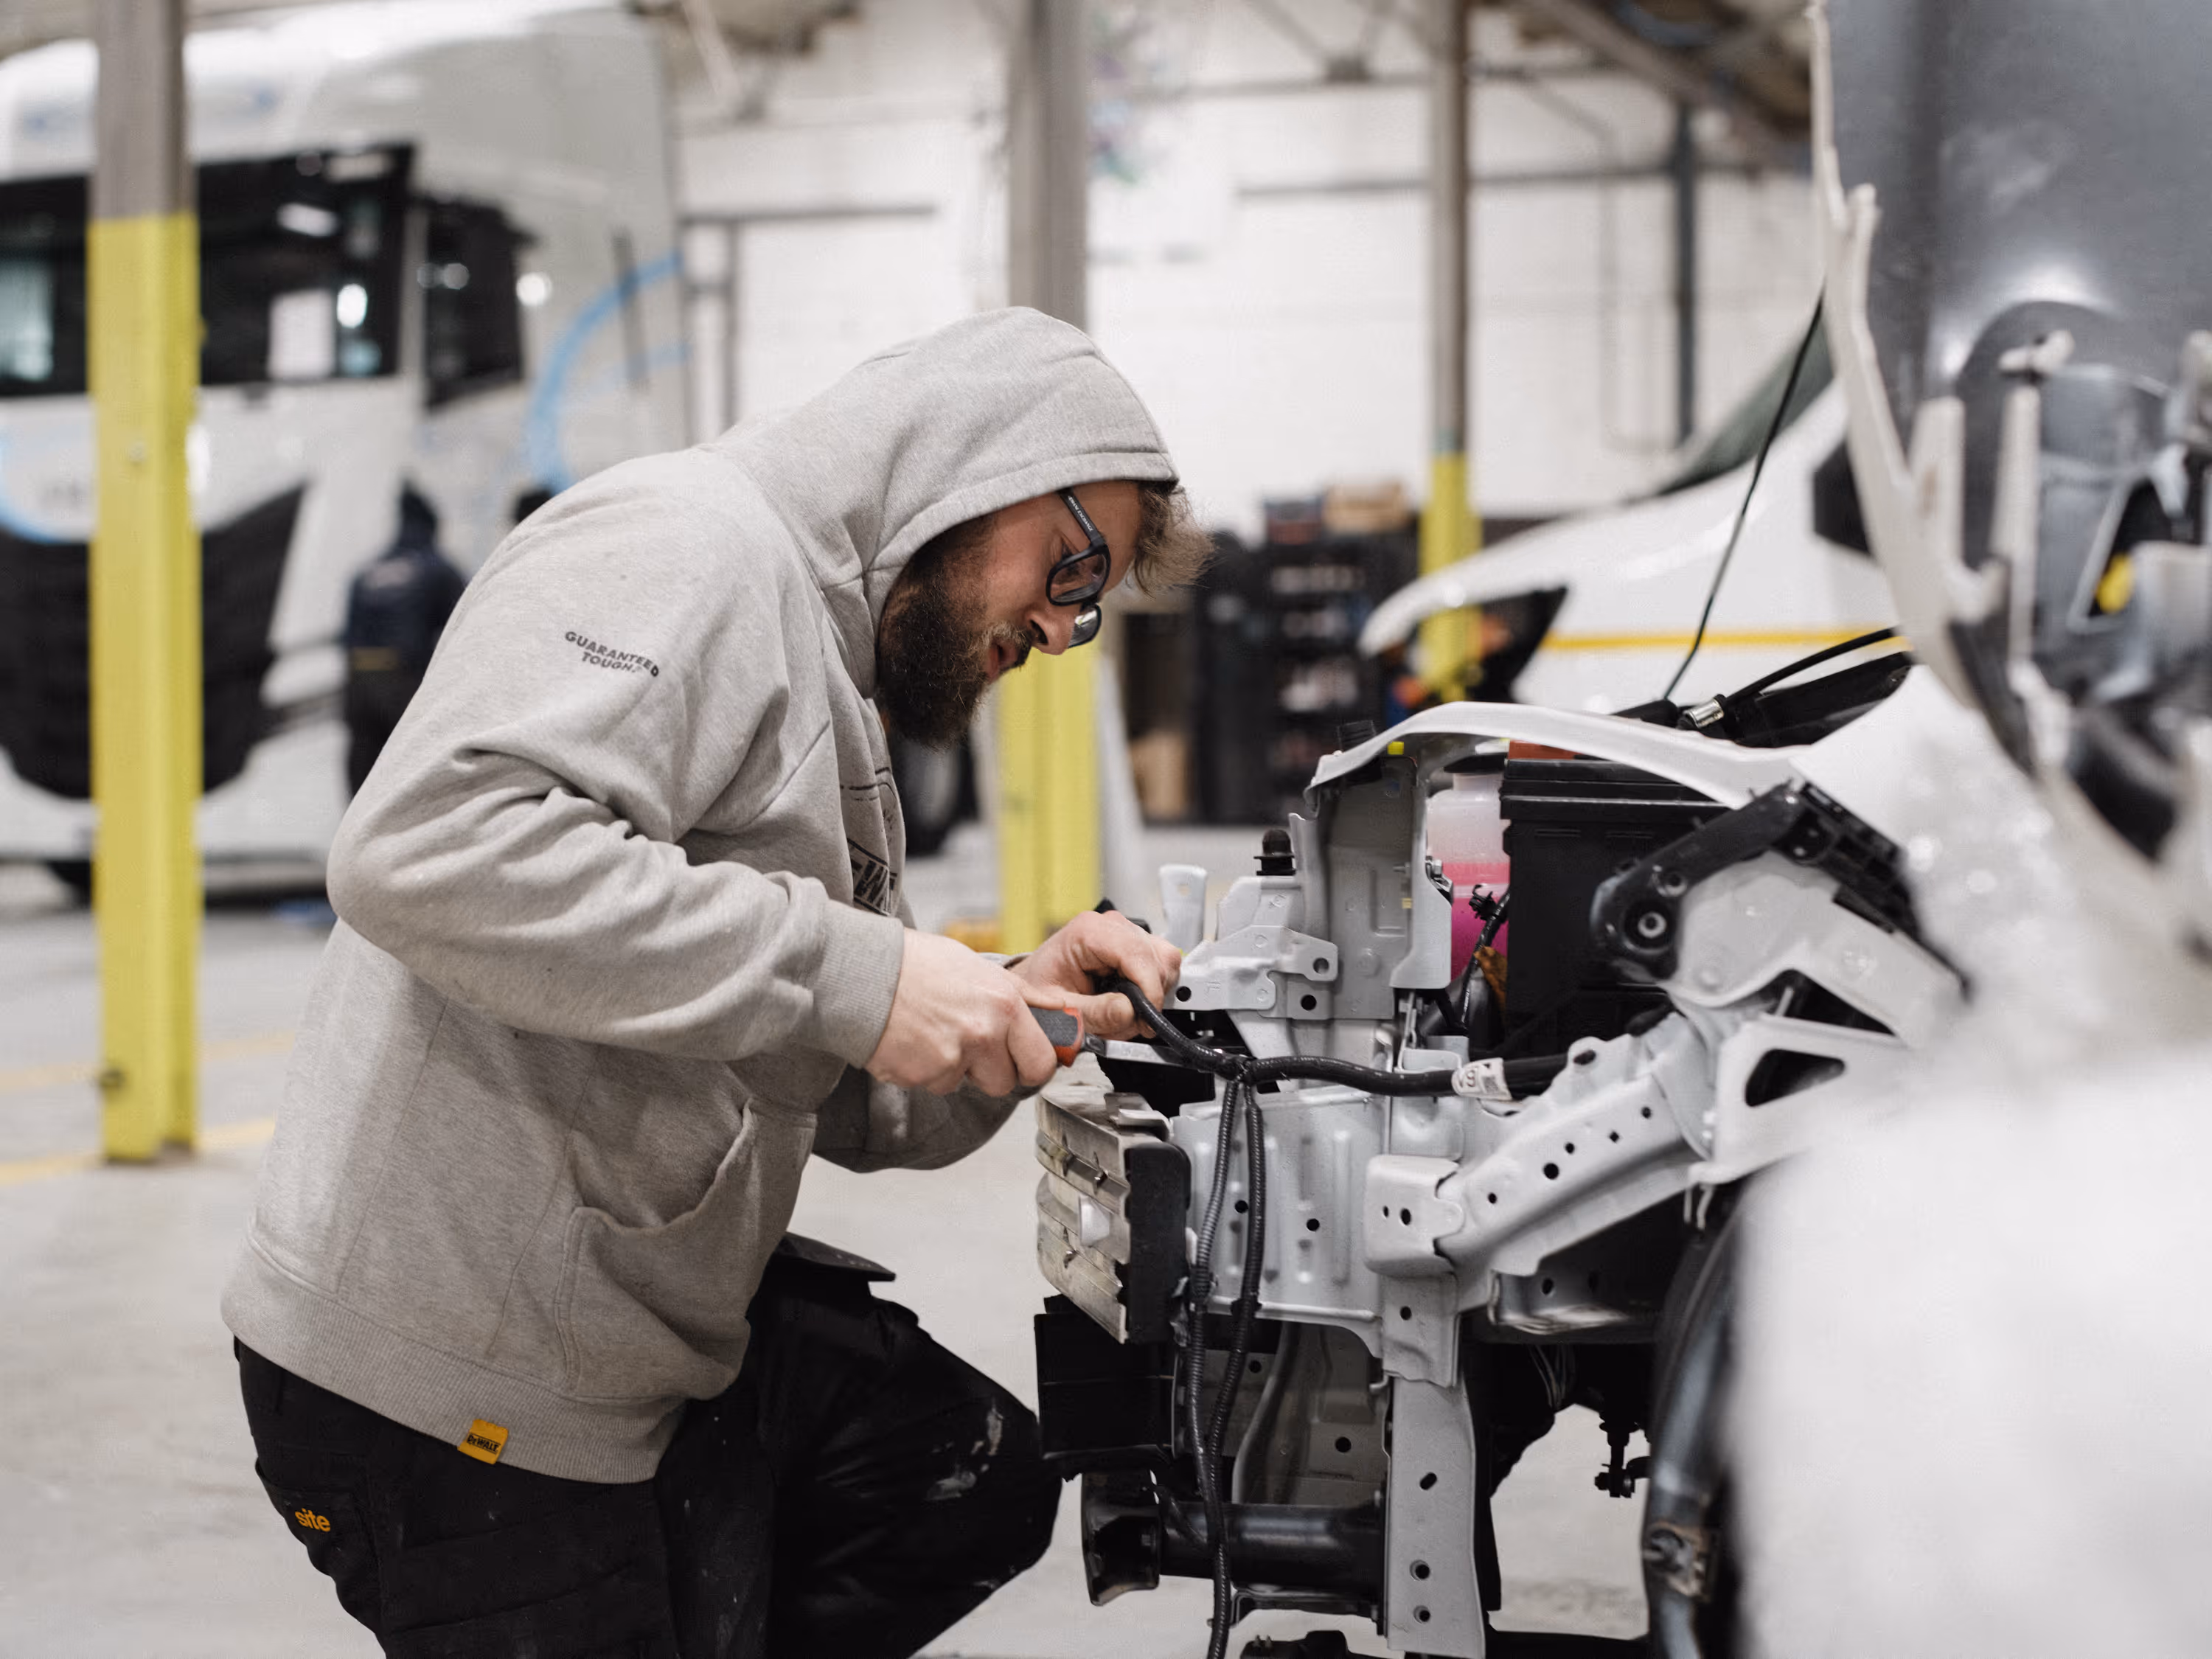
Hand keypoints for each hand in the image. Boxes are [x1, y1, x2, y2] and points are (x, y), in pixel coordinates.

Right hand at [866, 930, 1063, 1096]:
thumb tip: (1058, 1009)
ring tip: (930, 1032)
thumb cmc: (916, 963)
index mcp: (1003, 1005)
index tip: (1021, 1060)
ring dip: (951, 1068)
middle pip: (1004, 1083)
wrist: (860, 971)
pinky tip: (910, 1040)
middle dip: (990, 1071)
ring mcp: (950, 1059)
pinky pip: (930, 1084)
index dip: (1030, 1064)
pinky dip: (921, 1069)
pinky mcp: (919, 1076)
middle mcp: (982, 1035)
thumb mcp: (979, 966)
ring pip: (963, 1084)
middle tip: (968, 1045)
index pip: (1041, 1061)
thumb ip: (1020, 995)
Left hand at [1009, 909, 1183, 1039]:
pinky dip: (1150, 990)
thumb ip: (1095, 1012)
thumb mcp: (1060, 1009)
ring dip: (1151, 994)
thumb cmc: (1040, 990)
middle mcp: (1110, 926)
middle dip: (1149, 996)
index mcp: (1088, 932)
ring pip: (1164, 962)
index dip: (1149, 989)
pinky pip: (1159, 966)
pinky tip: (1129, 1002)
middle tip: (1131, 1023)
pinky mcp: (1134, 946)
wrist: (1032, 986)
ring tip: (1124, 1014)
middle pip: (1157, 958)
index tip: (1147, 1019)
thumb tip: (1129, 1011)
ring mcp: (1125, 933)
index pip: (1137, 954)